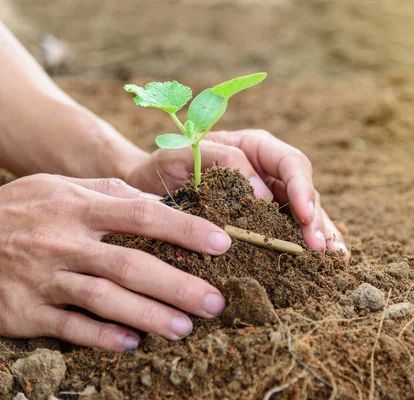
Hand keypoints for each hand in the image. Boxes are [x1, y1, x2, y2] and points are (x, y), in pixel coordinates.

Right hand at [0, 174, 231, 351]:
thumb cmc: (25, 210)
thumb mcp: (62, 188)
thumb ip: (110, 195)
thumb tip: (163, 205)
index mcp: (78, 206)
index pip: (143, 215)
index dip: (185, 229)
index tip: (222, 243)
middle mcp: (63, 242)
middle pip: (130, 265)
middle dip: (178, 285)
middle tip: (214, 301)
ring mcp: (43, 278)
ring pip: (104, 300)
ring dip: (149, 315)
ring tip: (184, 328)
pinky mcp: (23, 311)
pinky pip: (69, 327)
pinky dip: (102, 336)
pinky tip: (132, 343)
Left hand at [126, 129, 348, 259]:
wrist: (146, 189)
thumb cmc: (163, 166)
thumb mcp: (184, 154)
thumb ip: (221, 160)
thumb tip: (262, 193)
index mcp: (256, 148)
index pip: (290, 163)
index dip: (302, 188)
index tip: (302, 215)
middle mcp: (269, 172)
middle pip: (305, 191)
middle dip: (314, 219)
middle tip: (318, 248)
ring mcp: (270, 199)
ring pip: (305, 214)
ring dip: (321, 235)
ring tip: (334, 258)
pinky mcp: (264, 223)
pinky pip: (292, 233)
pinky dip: (308, 247)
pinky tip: (325, 263)